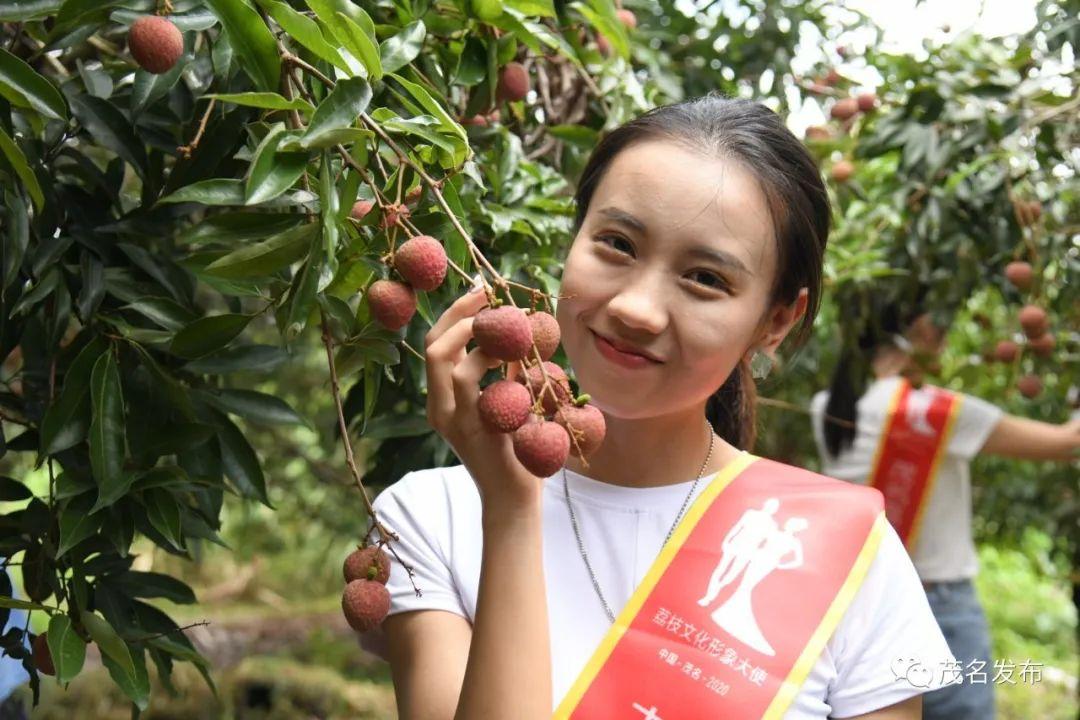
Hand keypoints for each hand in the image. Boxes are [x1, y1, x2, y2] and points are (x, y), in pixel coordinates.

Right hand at [424, 289, 546, 509]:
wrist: (514, 500)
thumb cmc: (516, 454)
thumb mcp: (509, 404)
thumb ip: (506, 374)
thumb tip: (520, 337)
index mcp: (443, 401)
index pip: (436, 346)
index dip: (456, 314)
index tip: (483, 292)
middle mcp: (440, 408)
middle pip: (434, 346)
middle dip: (460, 313)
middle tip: (489, 294)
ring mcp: (452, 419)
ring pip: (449, 360)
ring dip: (481, 336)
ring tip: (512, 331)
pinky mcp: (470, 429)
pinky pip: (474, 383)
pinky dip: (496, 363)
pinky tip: (519, 359)